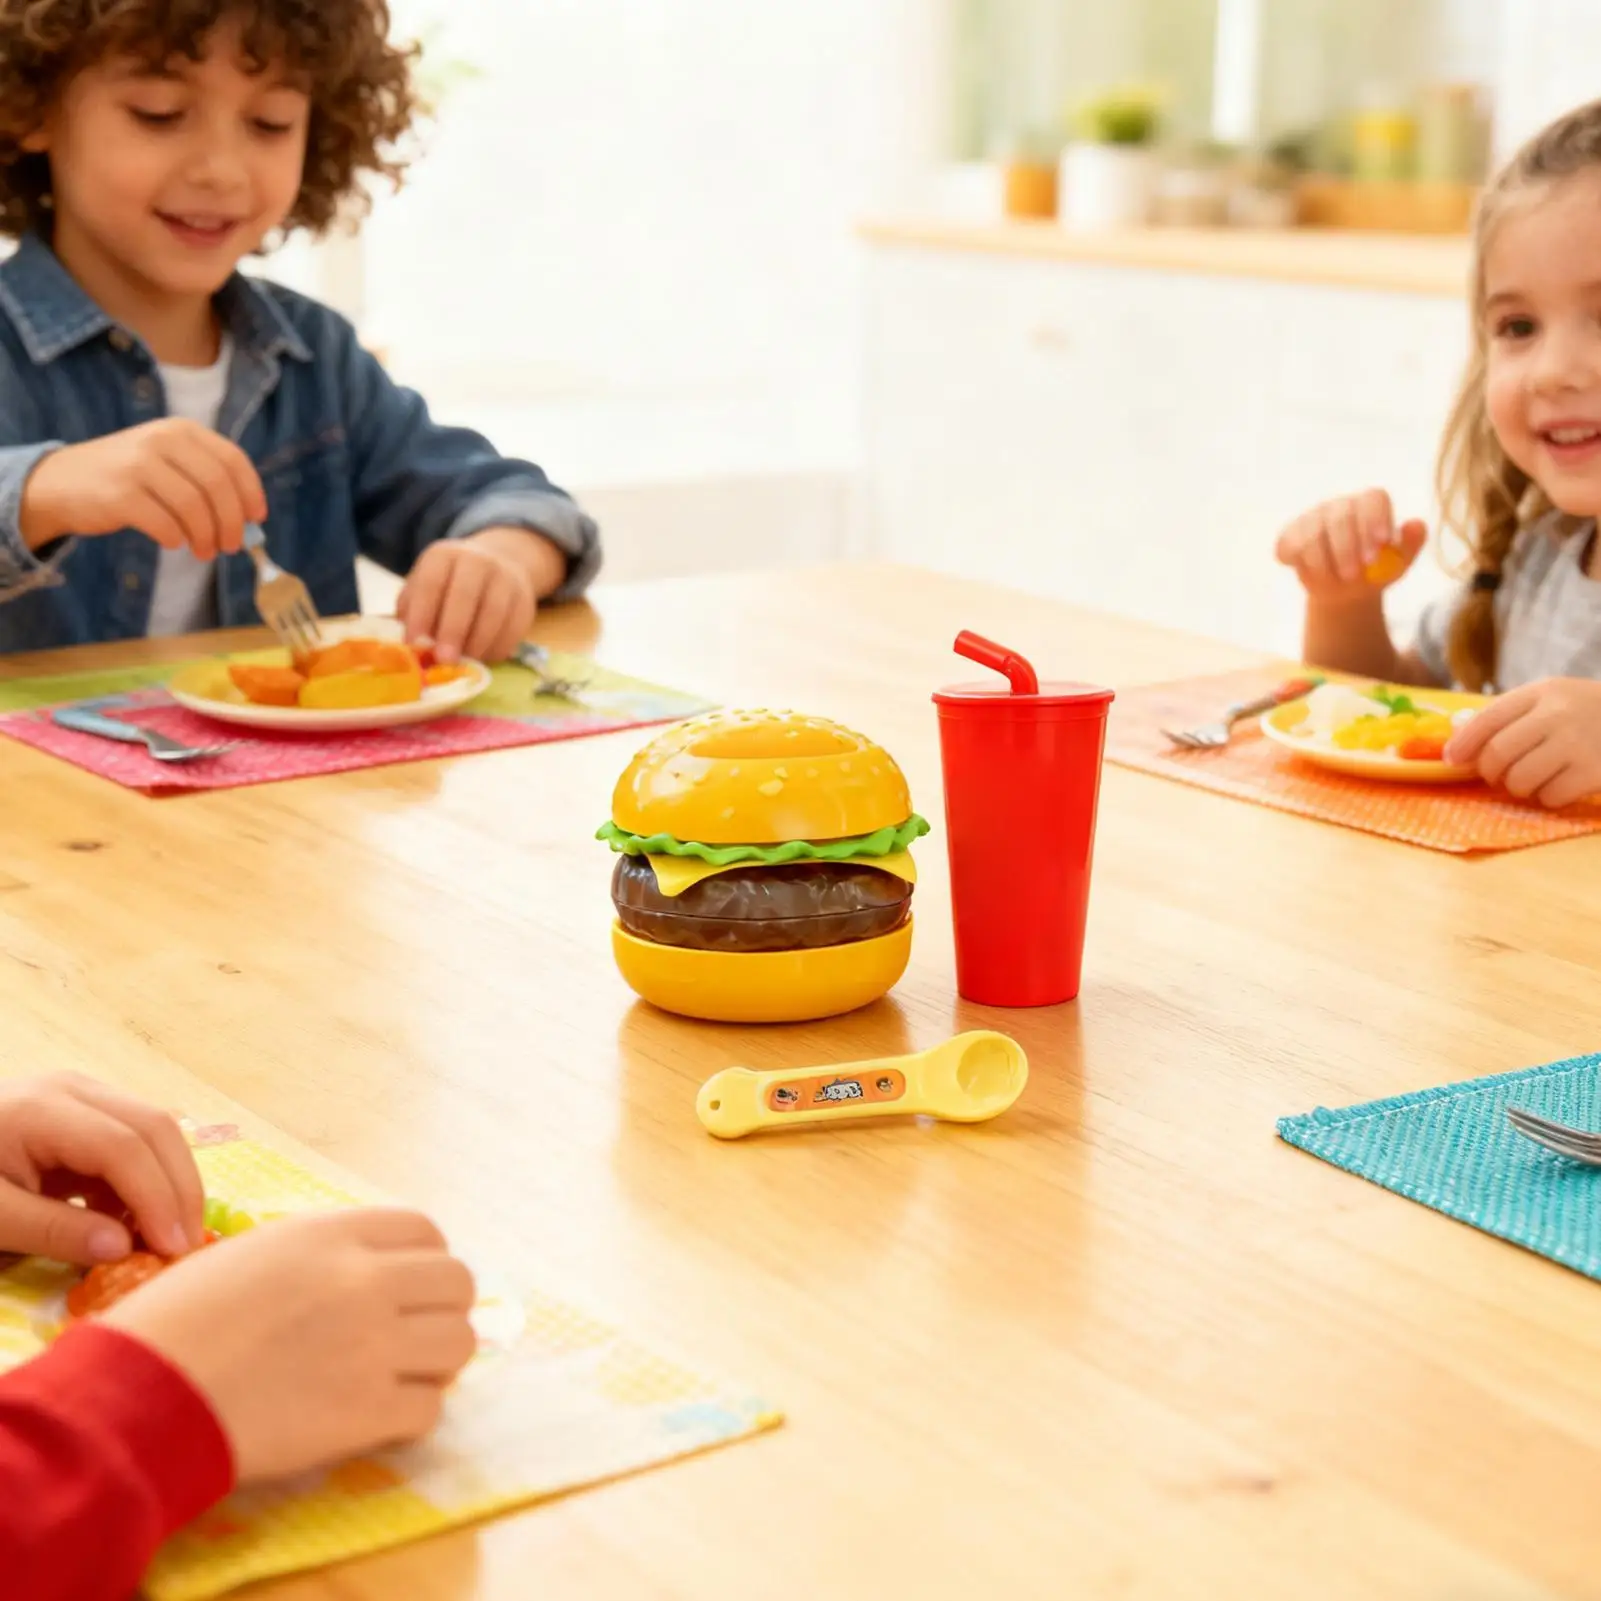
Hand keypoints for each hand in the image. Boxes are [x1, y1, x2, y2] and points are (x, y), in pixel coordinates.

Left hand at [0, 1075, 204, 1262]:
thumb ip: (52, 1232)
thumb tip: (124, 1249)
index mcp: (42, 1109)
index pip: (123, 1146)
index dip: (157, 1196)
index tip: (174, 1248)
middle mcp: (75, 1089)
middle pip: (154, 1126)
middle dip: (180, 1187)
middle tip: (189, 1245)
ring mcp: (84, 1096)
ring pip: (155, 1130)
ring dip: (171, 1183)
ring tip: (172, 1239)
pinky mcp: (86, 1114)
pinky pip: (135, 1142)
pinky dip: (148, 1182)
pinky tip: (143, 1223)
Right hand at [21, 420, 266, 559]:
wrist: (61, 482)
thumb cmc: (127, 478)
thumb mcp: (167, 461)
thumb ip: (204, 478)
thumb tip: (249, 519)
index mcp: (180, 430)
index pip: (232, 459)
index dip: (251, 493)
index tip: (257, 520)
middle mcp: (160, 440)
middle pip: (217, 486)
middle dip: (232, 522)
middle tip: (231, 546)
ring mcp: (137, 464)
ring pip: (194, 507)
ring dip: (206, 537)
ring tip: (205, 551)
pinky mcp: (119, 494)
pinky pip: (165, 525)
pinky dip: (177, 539)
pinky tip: (174, 542)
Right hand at [104, 1208, 477, 1483]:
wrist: (138, 1395)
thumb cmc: (175, 1321)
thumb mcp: (251, 1253)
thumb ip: (319, 1253)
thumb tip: (366, 1266)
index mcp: (333, 1235)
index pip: (425, 1230)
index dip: (422, 1258)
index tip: (407, 1285)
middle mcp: (364, 1280)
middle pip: (457, 1281)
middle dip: (441, 1307)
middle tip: (411, 1332)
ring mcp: (372, 1345)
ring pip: (458, 1342)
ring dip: (437, 1360)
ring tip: (402, 1374)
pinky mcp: (366, 1411)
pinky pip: (430, 1409)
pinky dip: (411, 1414)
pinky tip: (378, 1415)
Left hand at [397, 527, 563, 664]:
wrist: (499, 564)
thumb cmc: (449, 584)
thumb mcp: (424, 587)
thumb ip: (412, 612)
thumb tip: (409, 646)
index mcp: (444, 555)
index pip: (431, 583)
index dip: (421, 614)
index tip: (414, 643)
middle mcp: (478, 561)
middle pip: (465, 596)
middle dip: (453, 631)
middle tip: (443, 659)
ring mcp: (506, 579)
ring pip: (494, 613)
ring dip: (477, 644)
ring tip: (464, 662)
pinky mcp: (525, 601)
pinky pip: (513, 629)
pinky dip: (497, 648)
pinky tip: (483, 658)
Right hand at [1275, 489, 1426, 602]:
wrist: (1344, 590)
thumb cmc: (1375, 571)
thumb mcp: (1398, 562)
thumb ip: (1410, 544)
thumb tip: (1416, 524)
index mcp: (1368, 505)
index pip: (1373, 499)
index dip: (1376, 519)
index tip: (1381, 544)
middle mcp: (1339, 506)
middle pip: (1340, 517)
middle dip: (1347, 548)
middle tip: (1354, 575)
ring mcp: (1311, 518)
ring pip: (1312, 535)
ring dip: (1323, 562)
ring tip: (1335, 582)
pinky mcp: (1289, 535)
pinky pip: (1289, 547)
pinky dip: (1299, 565)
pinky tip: (1312, 576)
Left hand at [1444, 677, 1600, 808]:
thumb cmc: (1586, 713)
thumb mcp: (1550, 699)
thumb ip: (1507, 715)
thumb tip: (1455, 738)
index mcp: (1543, 692)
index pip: (1488, 719)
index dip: (1463, 743)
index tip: (1452, 760)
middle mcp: (1558, 714)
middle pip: (1497, 754)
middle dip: (1489, 772)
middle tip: (1498, 775)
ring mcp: (1578, 743)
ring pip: (1520, 780)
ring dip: (1518, 787)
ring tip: (1532, 779)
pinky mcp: (1594, 772)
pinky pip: (1550, 796)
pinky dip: (1548, 797)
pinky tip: (1560, 785)